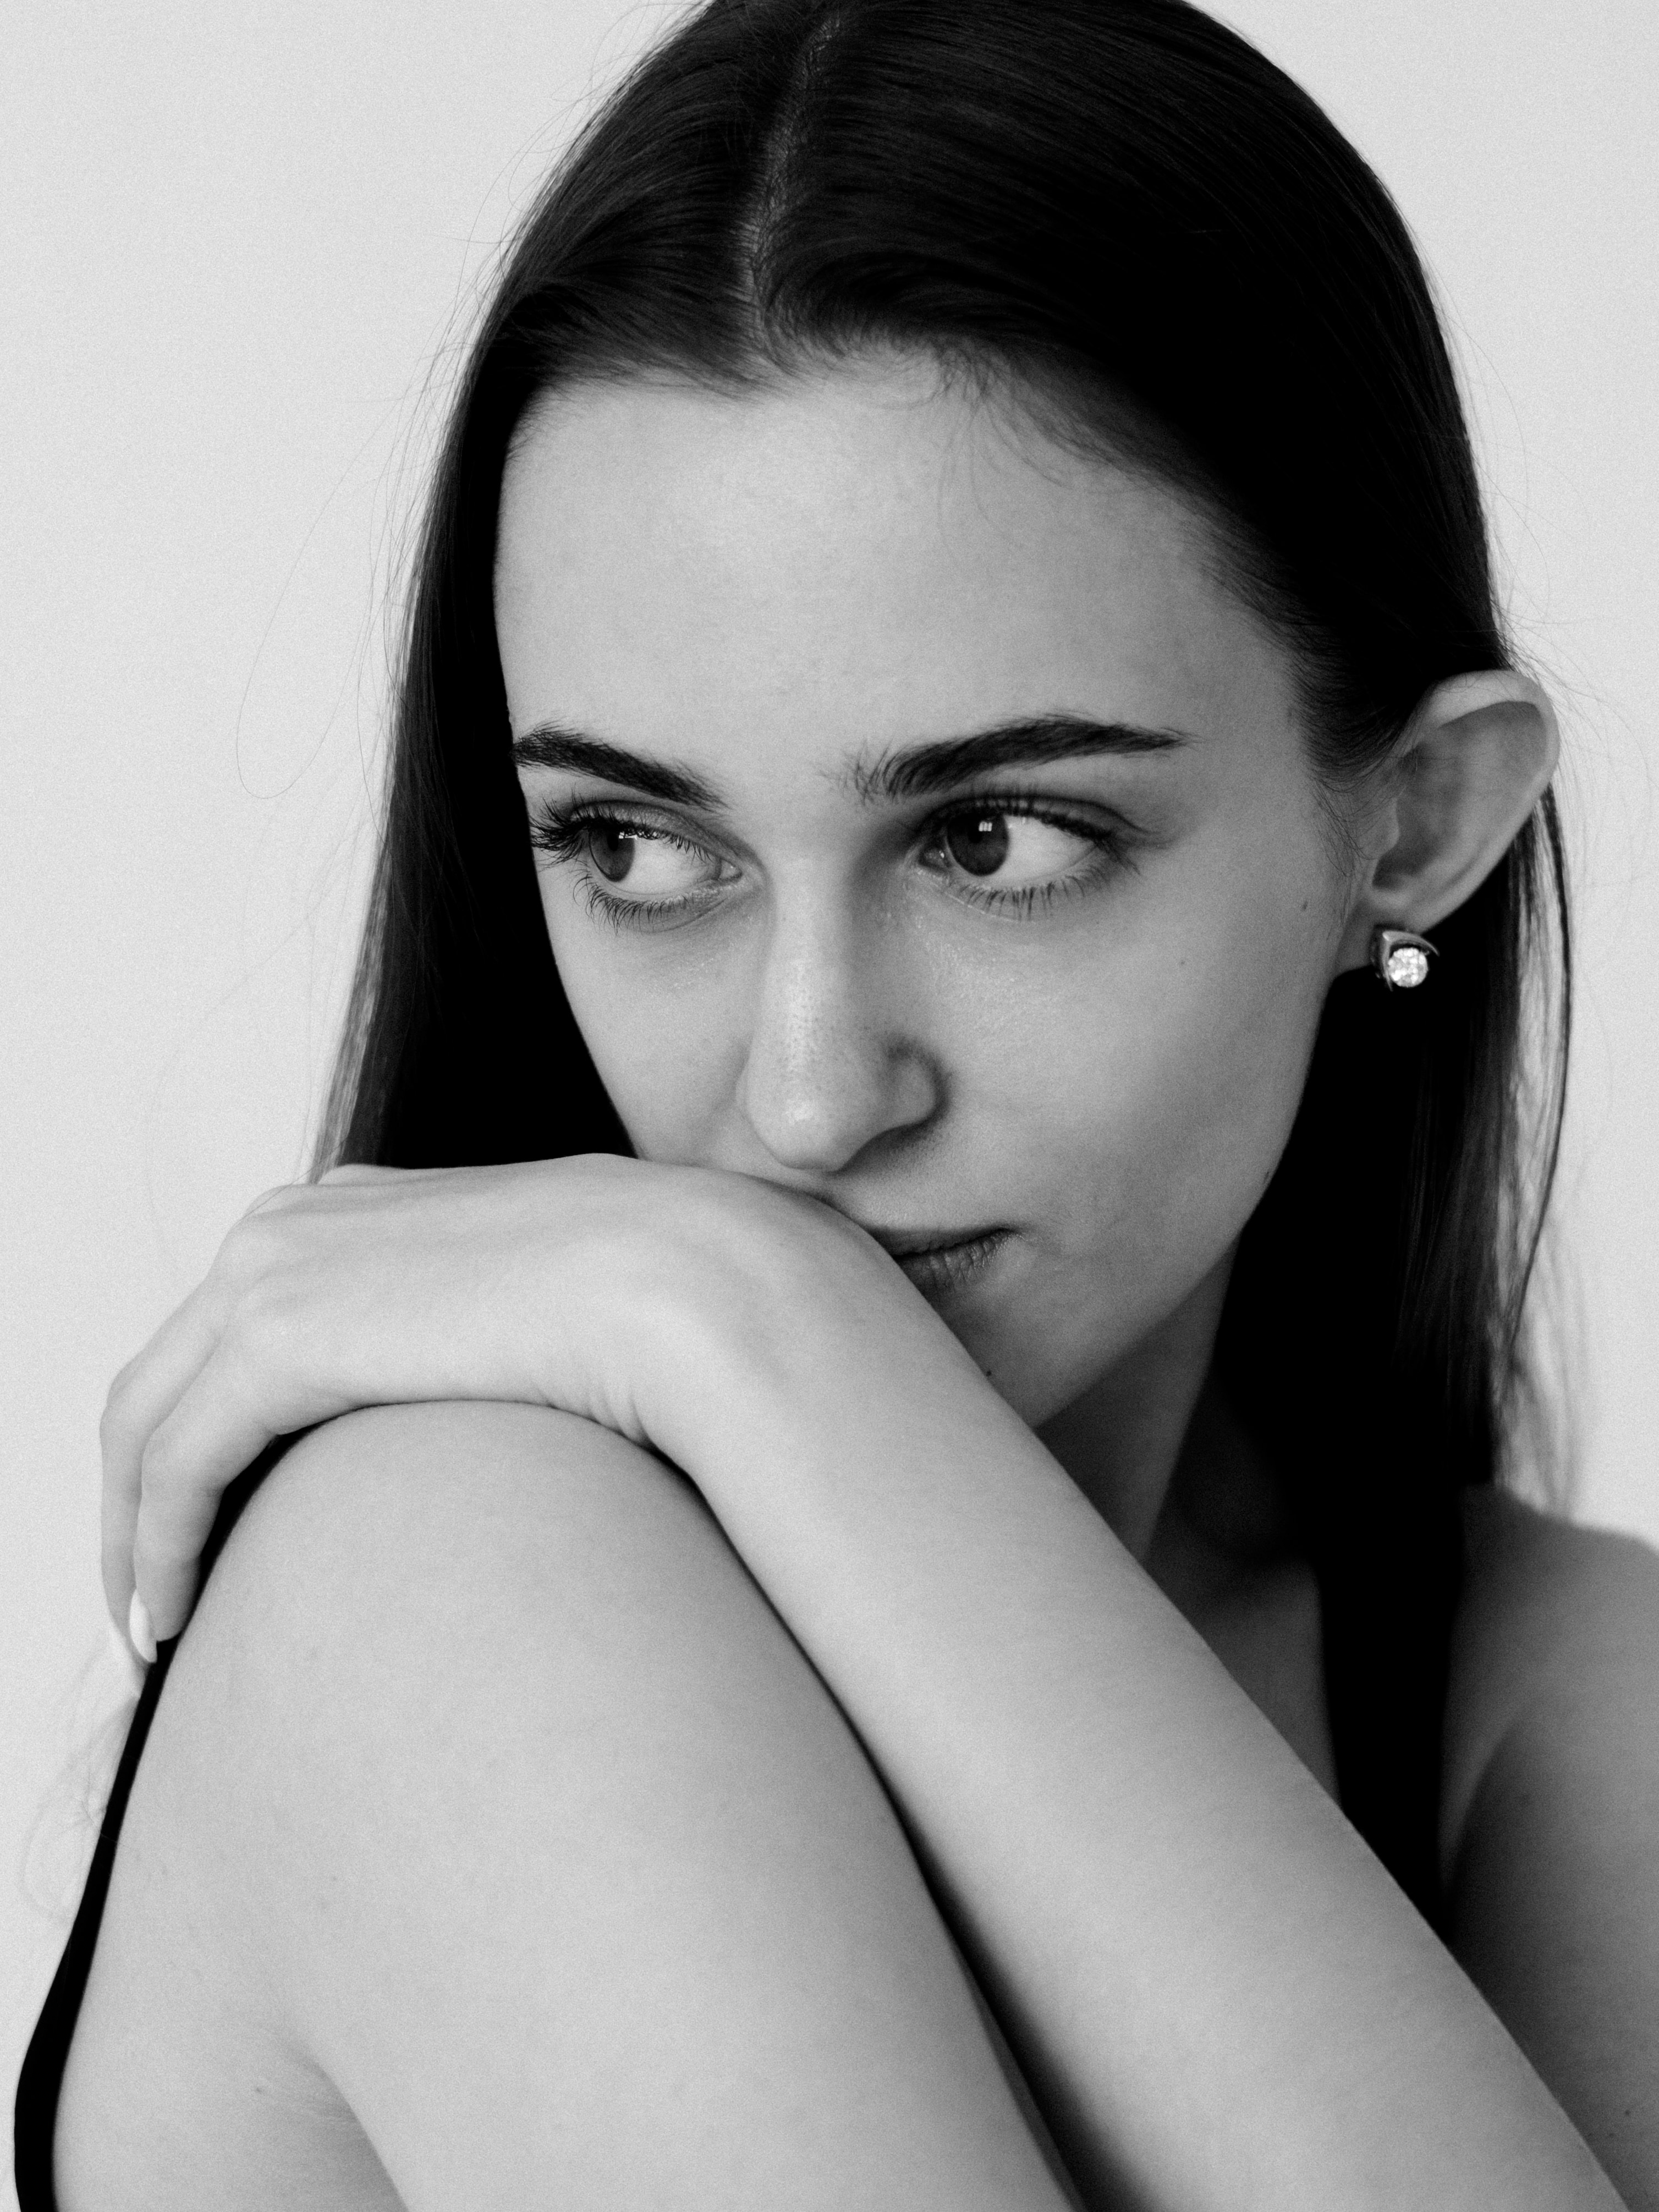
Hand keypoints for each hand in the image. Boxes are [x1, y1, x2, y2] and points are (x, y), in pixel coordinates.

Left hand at [100, 1155, 930, 1653]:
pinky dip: (152, 1542)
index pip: (235, 1325)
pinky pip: (172, 1458)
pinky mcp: (279, 1331)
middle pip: (168, 1370)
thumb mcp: (547, 1314)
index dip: (202, 1433)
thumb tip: (496, 1409)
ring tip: (158, 1626)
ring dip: (133, 1532)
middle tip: (156, 1597)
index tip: (216, 1530)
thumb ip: (482, 1341)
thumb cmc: (667, 1313)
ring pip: (147, 1418)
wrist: (707, 1282)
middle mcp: (302, 1217)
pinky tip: (172, 1618)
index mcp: (364, 1205)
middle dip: (143, 1490)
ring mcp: (282, 1263)